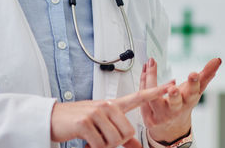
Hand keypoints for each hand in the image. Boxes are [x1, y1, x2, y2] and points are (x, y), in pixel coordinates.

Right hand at [51, 81, 173, 147]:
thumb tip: (137, 147)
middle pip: (127, 132)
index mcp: (113, 105)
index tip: (171, 83)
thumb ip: (121, 136)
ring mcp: (96, 112)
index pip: (139, 96)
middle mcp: (107, 105)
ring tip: (92, 138)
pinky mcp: (86, 122)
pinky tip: (85, 141)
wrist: (53, 119)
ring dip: (103, 146)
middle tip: (101, 139)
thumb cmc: (78, 122)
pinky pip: (100, 144)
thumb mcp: (102, 127)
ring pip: (114, 140)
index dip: (156, 91)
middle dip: (116, 143)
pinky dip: (93, 147)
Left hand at [140, 57, 221, 143]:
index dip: (194, 84)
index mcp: (188, 102)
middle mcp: (175, 110)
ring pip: (153, 99)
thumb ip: (206, 75)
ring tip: (151, 65)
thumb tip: (217, 60)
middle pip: (175, 104)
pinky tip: (145, 68)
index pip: (193, 93)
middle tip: (173, 88)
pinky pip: (143, 96)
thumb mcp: (196, 90)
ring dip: (151, 81)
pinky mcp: (148, 116)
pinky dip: (143, 80)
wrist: (170, 127)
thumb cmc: (183, 104)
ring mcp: (161, 114)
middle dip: (174, 96)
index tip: (194, 74)